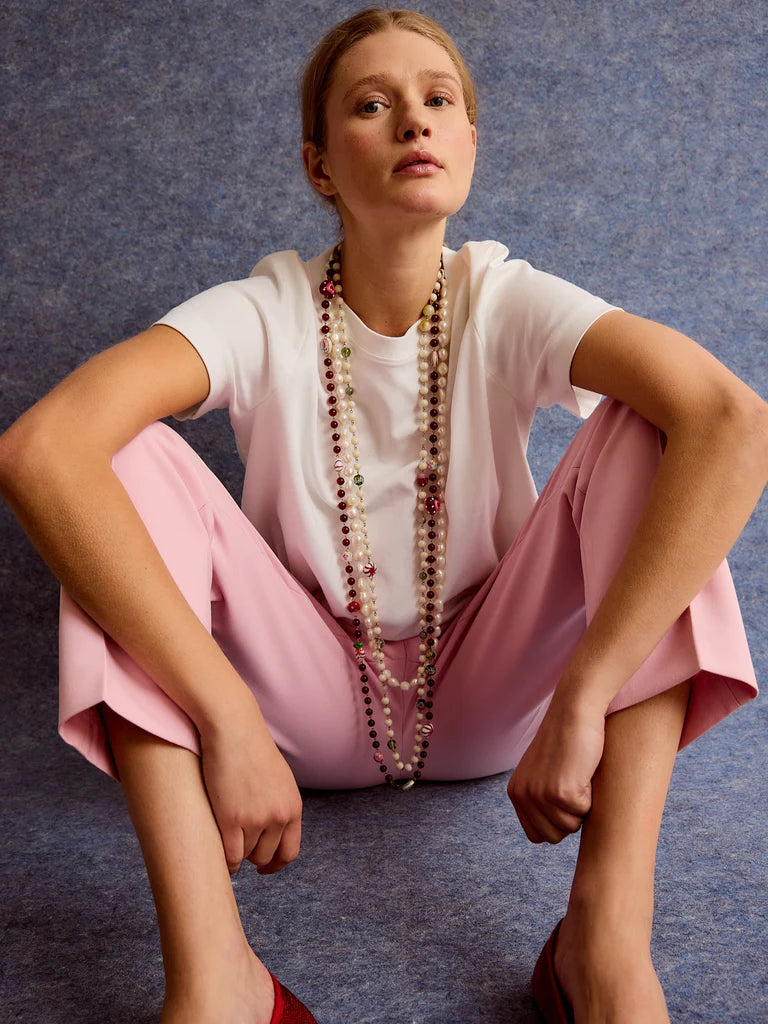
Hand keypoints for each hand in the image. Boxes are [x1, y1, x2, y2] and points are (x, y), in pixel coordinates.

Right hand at [200, 699, 302, 874]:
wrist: (234, 728)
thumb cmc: (250, 748)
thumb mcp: (278, 778)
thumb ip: (278, 803)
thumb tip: (271, 829)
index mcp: (293, 806)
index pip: (290, 852)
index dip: (275, 865)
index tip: (263, 868)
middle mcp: (279, 816)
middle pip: (265, 856)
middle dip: (252, 857)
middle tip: (238, 847)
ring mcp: (256, 819)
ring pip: (245, 856)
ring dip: (235, 853)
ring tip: (225, 839)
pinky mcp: (231, 818)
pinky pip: (230, 856)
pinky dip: (225, 862)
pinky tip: (218, 854)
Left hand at [507, 698, 605, 843]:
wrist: (574, 712)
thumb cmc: (566, 741)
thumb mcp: (542, 773)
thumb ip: (540, 800)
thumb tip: (552, 835)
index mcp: (516, 793)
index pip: (537, 836)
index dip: (557, 822)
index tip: (563, 796)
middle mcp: (522, 795)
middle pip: (554, 836)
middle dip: (570, 816)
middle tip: (572, 783)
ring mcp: (539, 794)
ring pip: (570, 827)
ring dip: (581, 806)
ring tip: (577, 775)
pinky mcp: (560, 791)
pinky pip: (584, 812)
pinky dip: (590, 796)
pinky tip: (583, 771)